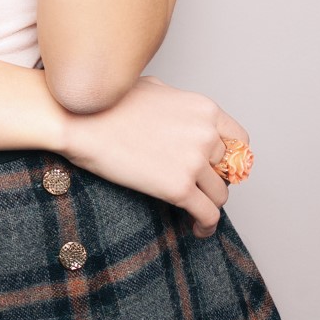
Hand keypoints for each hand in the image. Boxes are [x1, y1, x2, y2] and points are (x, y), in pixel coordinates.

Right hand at [55, 75, 250, 238]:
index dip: (231, 158)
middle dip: (215, 182)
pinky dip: (206, 227)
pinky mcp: (178, 188)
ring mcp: (193, 161)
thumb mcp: (154, 89)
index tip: (219, 169)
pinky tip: (197, 230)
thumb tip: (181, 118)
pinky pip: (208, 215)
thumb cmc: (108, 102)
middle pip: (229, 171)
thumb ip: (178, 106)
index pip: (240, 141)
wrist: (79, 119)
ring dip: (209, 204)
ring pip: (220, 195)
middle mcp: (205, 134)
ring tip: (196, 212)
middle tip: (200, 189)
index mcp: (204, 109)